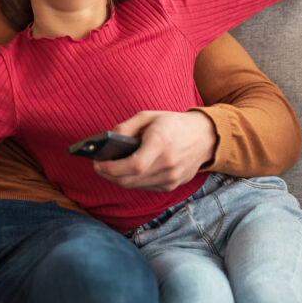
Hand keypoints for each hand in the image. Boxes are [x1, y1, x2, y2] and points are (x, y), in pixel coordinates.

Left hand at [93, 110, 217, 191]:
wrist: (204, 137)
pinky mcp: (172, 185)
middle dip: (109, 174)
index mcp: (161, 143)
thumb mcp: (148, 116)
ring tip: (108, 168)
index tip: (97, 163)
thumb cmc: (172, 124)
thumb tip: (107, 141)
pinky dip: (132, 180)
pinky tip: (126, 171)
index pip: (133, 165)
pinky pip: (145, 187)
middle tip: (98, 166)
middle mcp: (168, 164)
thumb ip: (126, 127)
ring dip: (118, 179)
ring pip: (135, 185)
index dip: (111, 168)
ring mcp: (171, 178)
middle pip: (130, 179)